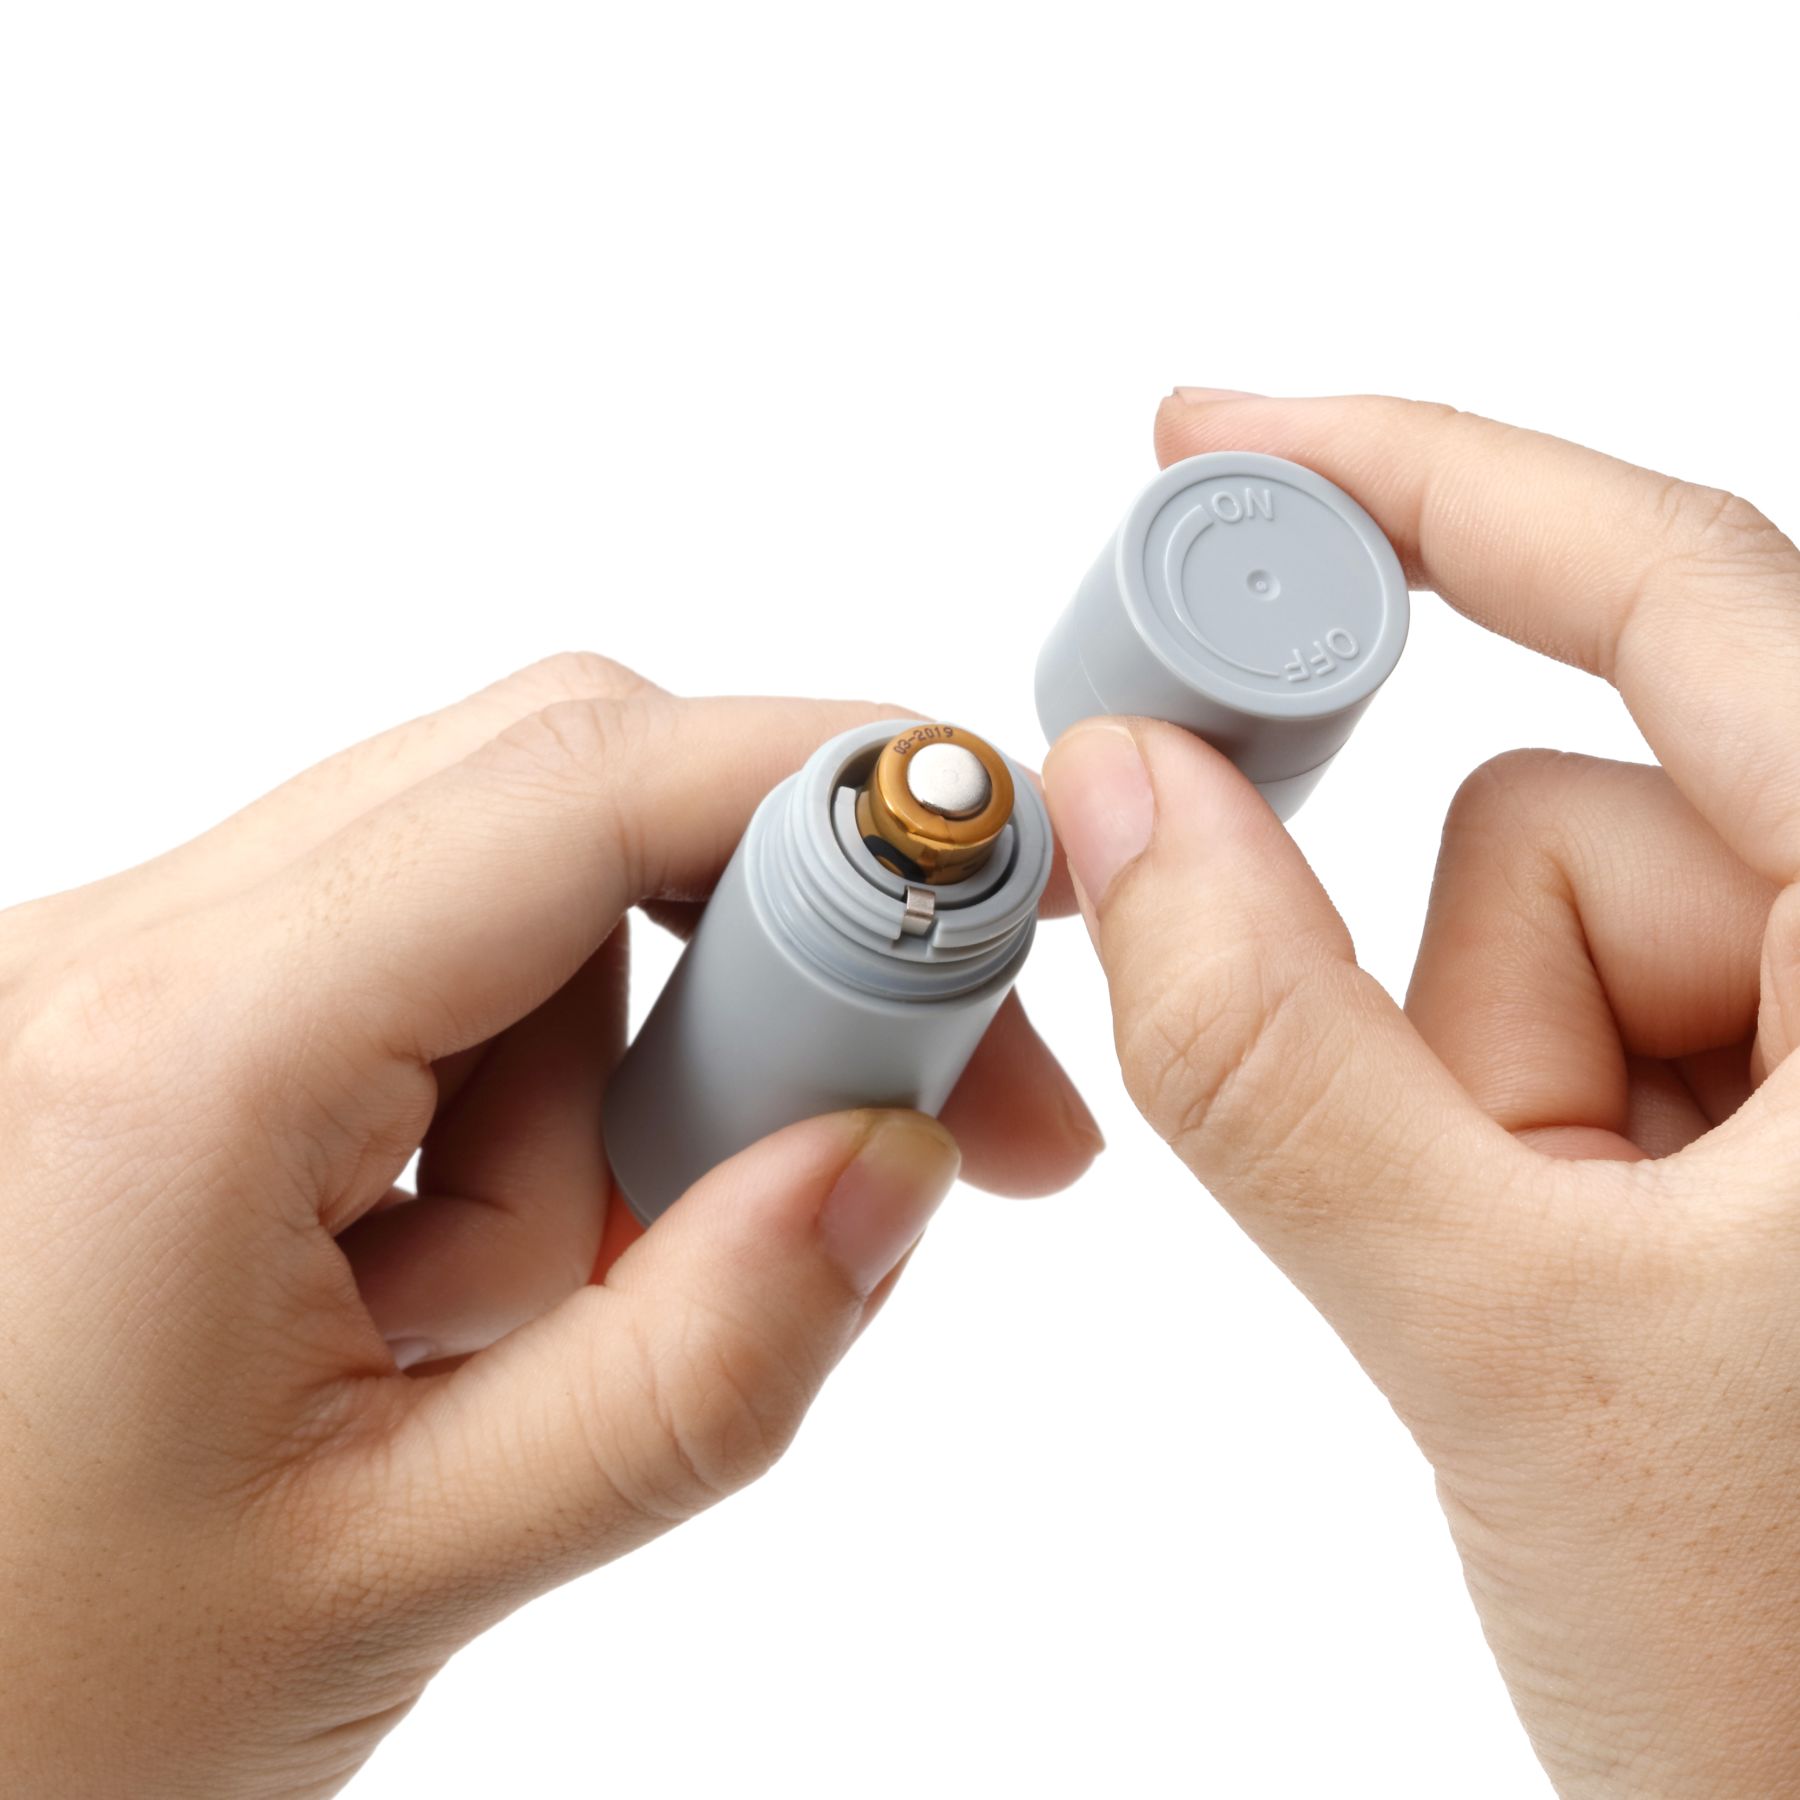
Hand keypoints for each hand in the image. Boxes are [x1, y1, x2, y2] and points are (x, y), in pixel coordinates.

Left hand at [0, 655, 1097, 1798]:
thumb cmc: (13, 1713)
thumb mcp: (395, 1574)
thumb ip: (686, 1375)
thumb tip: (891, 1171)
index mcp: (174, 1062)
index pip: (575, 797)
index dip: (825, 789)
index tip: (996, 862)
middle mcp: (128, 957)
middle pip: (555, 794)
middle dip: (753, 943)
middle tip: (868, 1127)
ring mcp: (133, 975)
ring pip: (505, 893)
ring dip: (607, 1076)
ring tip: (526, 1318)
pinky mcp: (164, 1026)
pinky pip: (424, 970)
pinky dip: (521, 1093)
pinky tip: (453, 1280)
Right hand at [1044, 392, 1799, 1796]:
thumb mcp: (1500, 1340)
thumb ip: (1269, 1055)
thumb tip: (1115, 797)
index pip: (1674, 588)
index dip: (1421, 478)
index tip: (1212, 431)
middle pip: (1568, 810)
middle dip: (1458, 997)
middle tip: (1462, 1164)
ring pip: (1549, 933)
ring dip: (1497, 1102)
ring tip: (1575, 1304)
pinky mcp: (1780, 1100)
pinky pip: (1562, 1017)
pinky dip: (1520, 1128)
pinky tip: (1597, 1291)